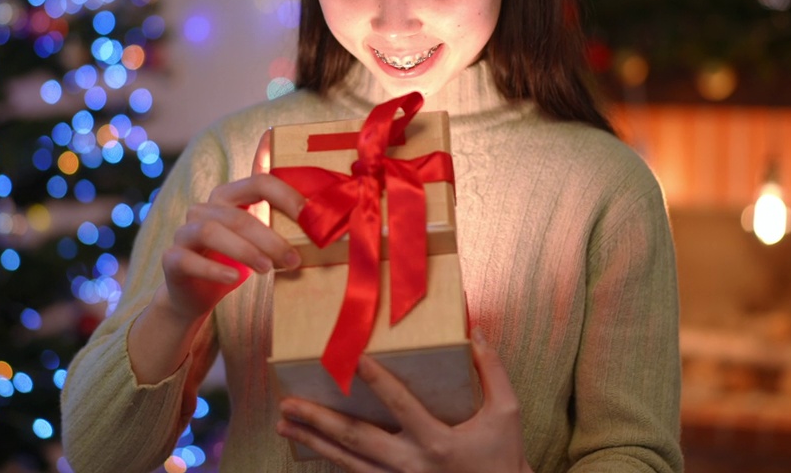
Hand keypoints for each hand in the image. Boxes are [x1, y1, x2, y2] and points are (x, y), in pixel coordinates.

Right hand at [158, 130, 305, 323]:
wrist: (195, 294)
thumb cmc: (234, 261)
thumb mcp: (258, 237)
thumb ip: (278, 218)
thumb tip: (321, 207)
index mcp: (228, 197)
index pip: (258, 182)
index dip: (284, 196)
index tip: (309, 216)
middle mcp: (203, 209)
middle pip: (237, 214)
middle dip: (269, 237)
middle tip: (293, 259)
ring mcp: (184, 232)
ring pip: (211, 231)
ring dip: (244, 250)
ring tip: (267, 269)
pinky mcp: (171, 258)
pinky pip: (189, 259)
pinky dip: (214, 269)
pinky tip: (235, 279)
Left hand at [276, 328, 531, 472]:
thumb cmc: (504, 457)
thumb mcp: (506, 413)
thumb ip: (492, 370)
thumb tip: (476, 331)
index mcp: (436, 441)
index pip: (399, 405)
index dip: (376, 381)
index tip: (352, 359)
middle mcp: (411, 463)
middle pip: (355, 438)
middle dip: (318, 420)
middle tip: (287, 404)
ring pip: (346, 460)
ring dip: (313, 442)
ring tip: (284, 425)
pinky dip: (331, 461)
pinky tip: (311, 447)